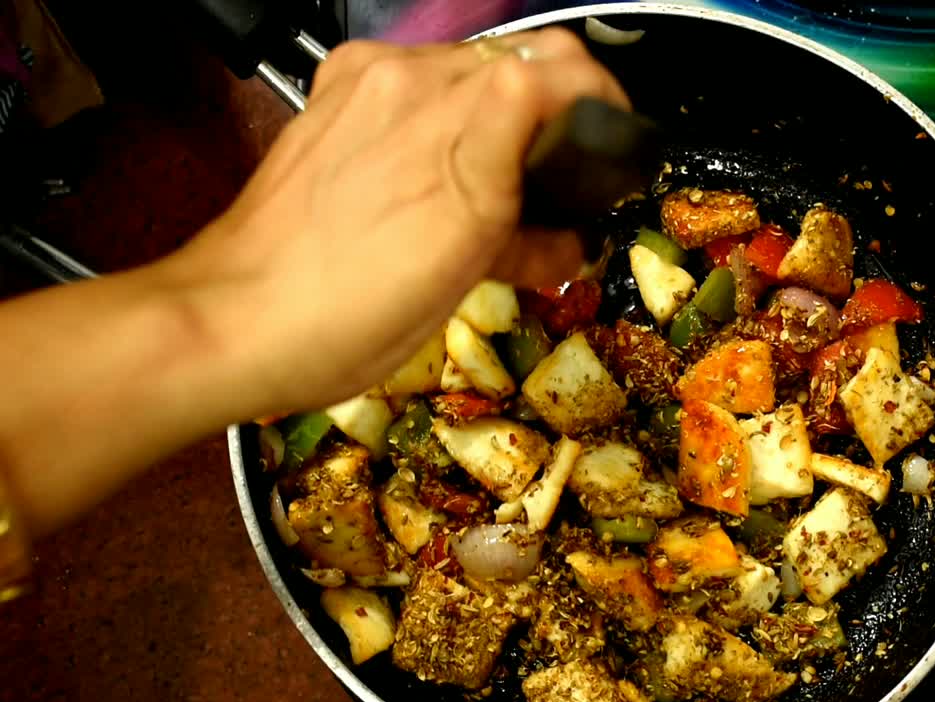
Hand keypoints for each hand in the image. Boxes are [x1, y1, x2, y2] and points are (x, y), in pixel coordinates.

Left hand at [173, 29, 629, 413]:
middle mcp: (413, 81)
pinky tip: (436, 169)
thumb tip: (572, 240)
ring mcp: (368, 82)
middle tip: (561, 175)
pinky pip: (416, 80)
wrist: (234, 320)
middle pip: (521, 60)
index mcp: (456, 125)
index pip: (562, 68)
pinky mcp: (333, 94)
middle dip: (556, 114)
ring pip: (470, 67)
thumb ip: (532, 237)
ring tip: (495, 184)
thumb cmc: (348, 316)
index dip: (605, 104)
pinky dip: (447, 114)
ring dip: (500, 114)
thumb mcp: (461, 280)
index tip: (613, 147)